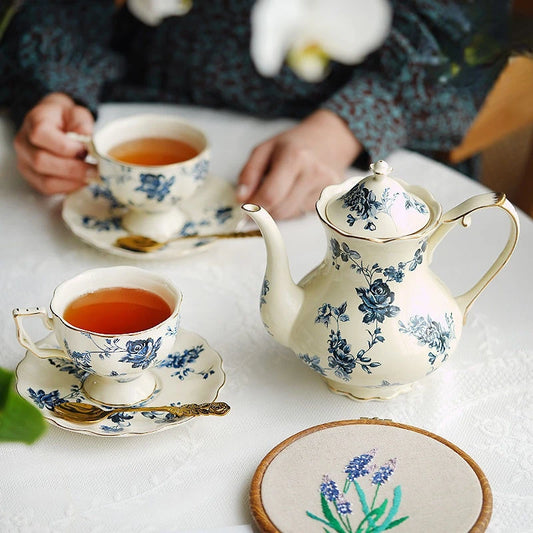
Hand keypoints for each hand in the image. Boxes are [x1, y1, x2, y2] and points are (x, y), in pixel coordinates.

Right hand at [14, 92, 95, 194]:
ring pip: (45, 180)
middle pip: (41, 161)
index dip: (66, 147)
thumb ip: (82, 125)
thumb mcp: (77, 113)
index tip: (86, 151)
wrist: (56, 124)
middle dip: (73, 168)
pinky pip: (48, 189)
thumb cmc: (67, 118)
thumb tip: (87, 144)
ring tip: (91, 177)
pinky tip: (82, 181)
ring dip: (72, 181)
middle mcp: (23, 143)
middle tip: (95, 170)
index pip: (40, 135)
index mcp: (34, 121)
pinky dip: (68, 187)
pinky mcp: (32, 178)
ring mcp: (25, 162)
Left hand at [237, 109, 361, 218]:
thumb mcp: (264, 149)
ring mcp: (326, 187)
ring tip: (282, 190)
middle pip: (280, 209)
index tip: (244, 210)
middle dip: (265, 210)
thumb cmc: (293, 144)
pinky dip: (293, 208)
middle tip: (259, 200)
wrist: (329, 139)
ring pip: (291, 215)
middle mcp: (313, 173)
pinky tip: (296, 192)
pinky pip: (303, 214)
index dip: (254, 208)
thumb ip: (249, 173)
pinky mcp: (332, 197)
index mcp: (295, 157)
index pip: (270, 195)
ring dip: (279, 209)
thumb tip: (242, 199)